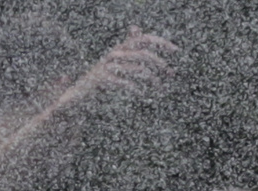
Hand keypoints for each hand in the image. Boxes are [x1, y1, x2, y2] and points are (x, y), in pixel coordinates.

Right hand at [59, 26, 176, 115]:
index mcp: (120, 48)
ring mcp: (108, 66)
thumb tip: (135, 27)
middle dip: (160, 64)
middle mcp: (114, 53)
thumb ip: (127, 44)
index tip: (176, 51)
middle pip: (143, 54)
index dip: (160, 43)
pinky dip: (136, 89)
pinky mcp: (102, 79)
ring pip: (137, 69)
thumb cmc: (102, 76)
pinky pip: (124, 82)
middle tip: (171, 74)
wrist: (81, 92)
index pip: (144, 39)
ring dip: (152, 79)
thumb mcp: (116, 59)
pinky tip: (142, 95)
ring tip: (160, 89)